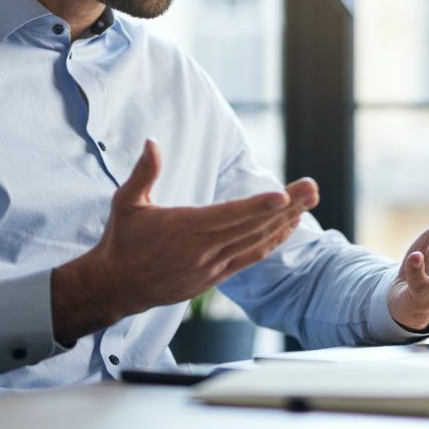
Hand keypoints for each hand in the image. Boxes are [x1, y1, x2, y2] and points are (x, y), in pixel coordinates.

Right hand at [62, 139, 317, 332]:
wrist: (116, 286)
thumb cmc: (122, 240)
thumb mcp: (126, 202)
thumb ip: (143, 173)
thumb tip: (152, 142)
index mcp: (184, 229)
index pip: (229, 216)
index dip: (258, 206)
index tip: (283, 196)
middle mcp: (203, 250)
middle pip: (252, 226)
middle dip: (287, 207)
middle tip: (312, 188)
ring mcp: (211, 267)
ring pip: (256, 242)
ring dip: (285, 223)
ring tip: (309, 202)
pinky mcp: (214, 278)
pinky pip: (250, 258)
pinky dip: (271, 242)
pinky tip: (288, 227)